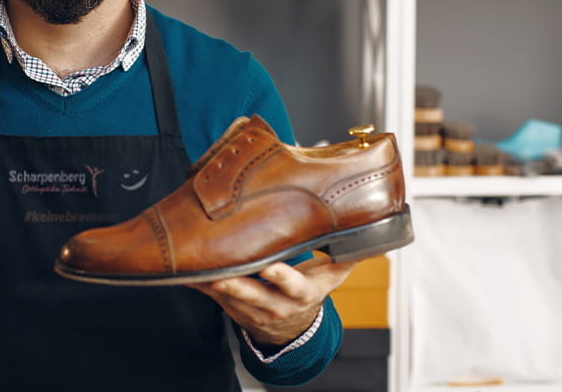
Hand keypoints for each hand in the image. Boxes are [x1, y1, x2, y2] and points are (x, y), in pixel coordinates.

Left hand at [187, 256, 355, 346]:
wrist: (292, 326)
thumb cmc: (311, 288)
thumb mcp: (332, 276)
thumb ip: (348, 256)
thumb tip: (376, 235)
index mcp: (301, 294)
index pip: (292, 285)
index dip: (280, 276)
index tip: (269, 266)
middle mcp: (276, 305)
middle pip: (254, 295)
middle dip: (238, 284)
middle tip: (222, 273)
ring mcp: (251, 309)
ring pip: (228, 296)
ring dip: (211, 282)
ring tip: (196, 267)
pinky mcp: (232, 308)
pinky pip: (212, 295)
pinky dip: (199, 282)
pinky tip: (185, 269)